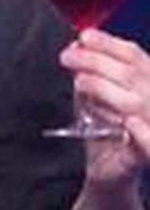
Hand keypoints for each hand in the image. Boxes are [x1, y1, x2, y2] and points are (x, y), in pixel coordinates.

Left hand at [60, 29, 149, 185]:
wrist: (109, 173)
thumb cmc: (103, 130)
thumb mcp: (93, 95)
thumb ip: (89, 71)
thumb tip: (77, 45)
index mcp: (146, 84)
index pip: (134, 55)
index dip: (109, 43)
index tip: (84, 36)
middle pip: (132, 75)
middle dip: (96, 61)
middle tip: (68, 57)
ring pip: (138, 104)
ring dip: (106, 89)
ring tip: (80, 83)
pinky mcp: (145, 155)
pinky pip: (143, 142)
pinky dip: (136, 130)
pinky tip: (126, 123)